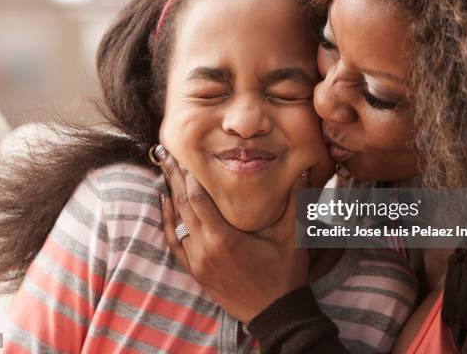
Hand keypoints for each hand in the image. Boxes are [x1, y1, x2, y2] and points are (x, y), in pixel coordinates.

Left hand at [155, 146, 309, 323]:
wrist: (274, 313)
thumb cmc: (284, 274)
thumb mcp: (292, 238)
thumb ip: (295, 203)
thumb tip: (301, 172)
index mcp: (224, 239)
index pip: (199, 199)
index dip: (190, 175)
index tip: (185, 154)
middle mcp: (205, 249)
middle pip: (183, 206)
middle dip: (175, 178)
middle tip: (167, 153)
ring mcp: (197, 262)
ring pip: (177, 222)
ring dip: (172, 196)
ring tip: (165, 172)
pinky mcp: (196, 271)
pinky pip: (174, 242)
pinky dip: (168, 222)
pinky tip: (167, 205)